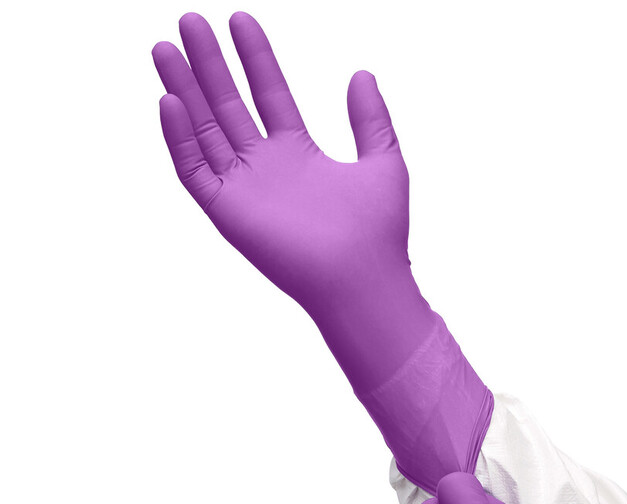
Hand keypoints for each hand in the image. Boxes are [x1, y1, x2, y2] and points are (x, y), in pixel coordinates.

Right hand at [152, 12, 492, 492]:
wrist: (364, 277)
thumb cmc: (378, 230)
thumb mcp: (383, 161)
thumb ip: (371, 118)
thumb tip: (362, 73)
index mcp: (299, 155)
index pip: (269, 96)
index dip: (255, 59)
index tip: (240, 20)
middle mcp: (266, 170)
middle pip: (229, 107)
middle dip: (209, 66)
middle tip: (190, 22)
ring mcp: (245, 190)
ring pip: (204, 132)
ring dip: (184, 91)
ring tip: (165, 47)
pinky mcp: (228, 213)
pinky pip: (194, 172)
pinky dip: (179, 139)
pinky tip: (169, 101)